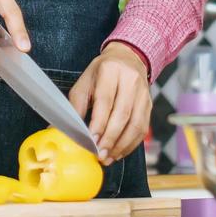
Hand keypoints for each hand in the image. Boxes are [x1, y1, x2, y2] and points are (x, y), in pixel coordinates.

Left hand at [68, 42, 150, 164]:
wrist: (127, 59)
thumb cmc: (101, 73)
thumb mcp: (84, 82)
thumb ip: (76, 105)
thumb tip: (65, 130)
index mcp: (110, 71)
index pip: (105, 101)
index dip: (99, 124)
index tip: (91, 141)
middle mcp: (130, 80)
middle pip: (122, 114)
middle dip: (110, 139)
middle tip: (100, 154)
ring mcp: (143, 93)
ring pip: (136, 124)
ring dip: (122, 145)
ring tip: (109, 157)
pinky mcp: (149, 105)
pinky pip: (143, 129)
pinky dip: (131, 144)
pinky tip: (119, 152)